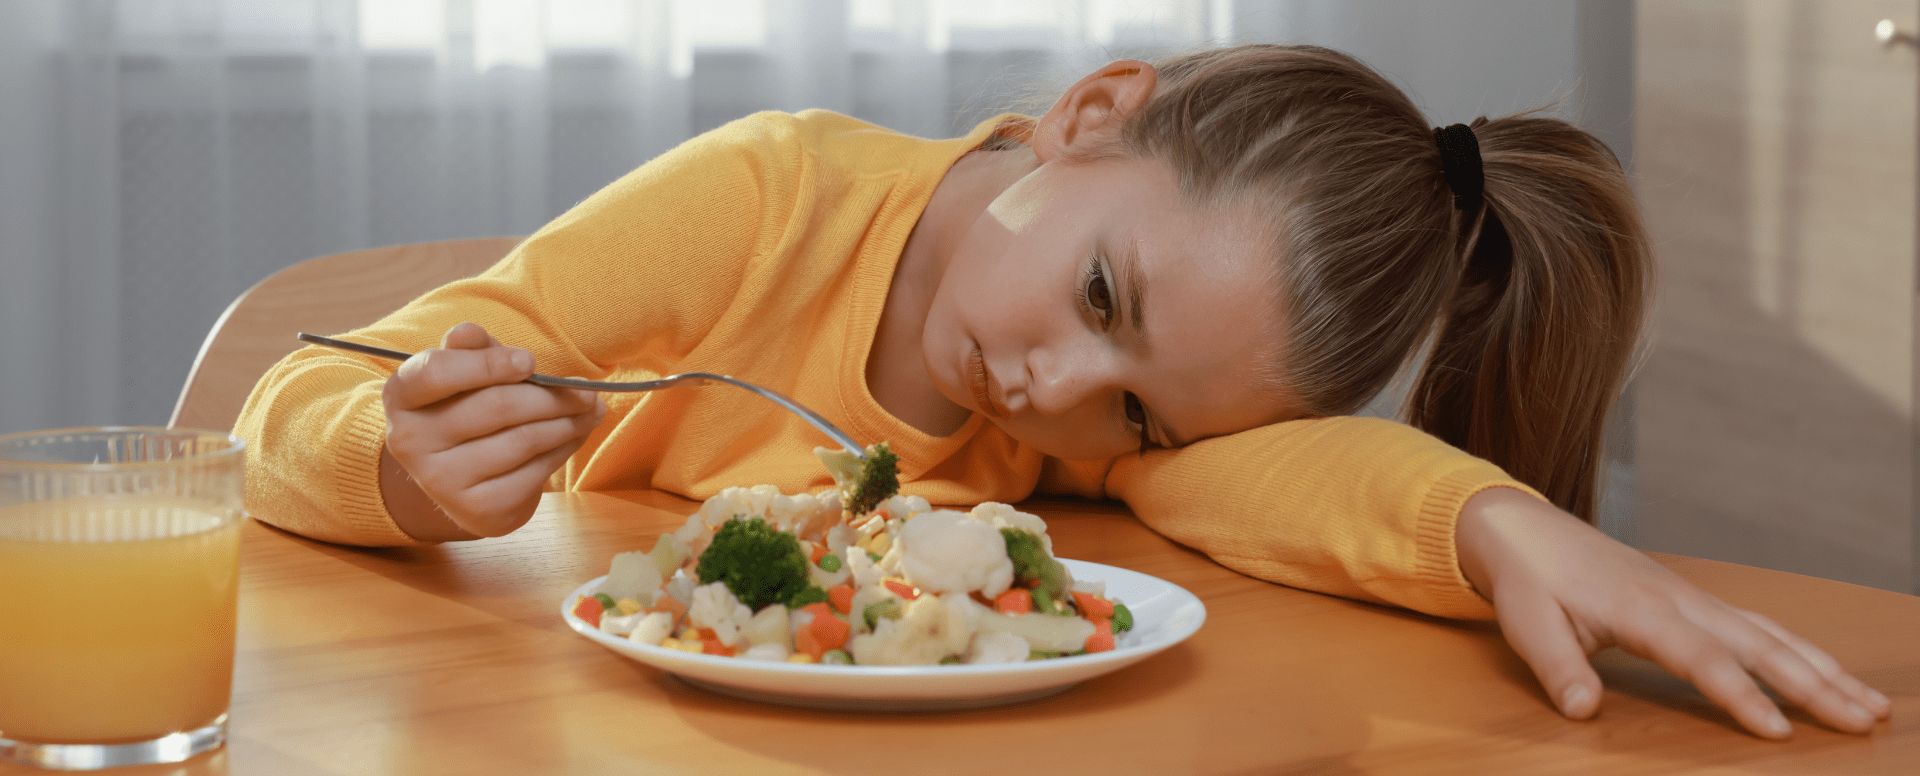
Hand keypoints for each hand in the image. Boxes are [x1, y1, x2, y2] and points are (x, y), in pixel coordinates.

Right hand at [380, 322, 605, 538]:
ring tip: (591, 408)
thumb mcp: (466, 375)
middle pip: (496, 406)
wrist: (464, 482)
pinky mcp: (477, 509)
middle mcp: (411, 442)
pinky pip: (535, 471)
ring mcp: (442, 481)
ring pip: (523, 439)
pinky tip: (575, 435)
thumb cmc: (468, 411)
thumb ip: (473, 351)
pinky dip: (564, 449)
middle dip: (551, 396)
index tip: (530, 361)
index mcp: (402, 397)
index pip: (437, 372)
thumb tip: (467, 333)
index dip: (488, 364)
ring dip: (568, 421)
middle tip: (586, 390)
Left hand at [1456, 487, 1891, 738]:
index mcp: (1641, 608)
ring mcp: (1693, 598)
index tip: (1778, 732)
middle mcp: (1679, 599)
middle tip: (1862, 722)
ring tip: (1870, 706)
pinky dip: (1800, 651)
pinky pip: (1758, 627)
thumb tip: (1582, 711)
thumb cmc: (1529, 581)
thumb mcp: (1529, 626)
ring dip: (1822, 669)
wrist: (1526, 531)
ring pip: (1770, 634)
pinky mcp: (1695, 601)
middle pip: (1758, 645)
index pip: (1701, 657)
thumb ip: (1558, 669)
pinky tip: (1830, 674)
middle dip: (1814, 686)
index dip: (1740, 695)